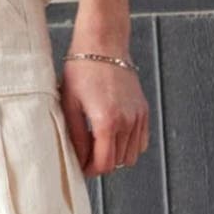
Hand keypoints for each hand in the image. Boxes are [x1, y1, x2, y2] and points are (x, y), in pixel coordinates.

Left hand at [59, 57, 149, 178]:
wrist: (103, 43)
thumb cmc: (82, 70)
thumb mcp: (70, 105)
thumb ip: (76, 137)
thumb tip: (80, 159)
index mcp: (107, 122)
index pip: (104, 164)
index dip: (90, 170)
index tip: (81, 166)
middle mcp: (127, 121)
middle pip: (118, 163)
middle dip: (101, 163)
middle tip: (87, 153)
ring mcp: (138, 116)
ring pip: (131, 155)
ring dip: (115, 155)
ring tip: (99, 143)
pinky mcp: (144, 110)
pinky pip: (141, 142)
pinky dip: (129, 145)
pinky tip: (114, 136)